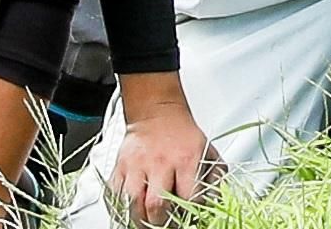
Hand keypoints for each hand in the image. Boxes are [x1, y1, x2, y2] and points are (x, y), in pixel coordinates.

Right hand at [101, 73, 213, 224]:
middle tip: (163, 225)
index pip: (188, 198)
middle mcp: (160, 163)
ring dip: (138, 218)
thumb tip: (217, 201)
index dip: (188, 215)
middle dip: (160, 222)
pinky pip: (114, 193)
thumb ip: (214, 178)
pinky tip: (130, 211)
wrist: (157, 112)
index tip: (187, 219)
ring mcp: (137, 165)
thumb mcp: (208, 151)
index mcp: (185, 160)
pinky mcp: (119, 166)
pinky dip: (119, 207)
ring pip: (131, 202)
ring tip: (146, 222)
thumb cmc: (182, 135)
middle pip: (156, 205)